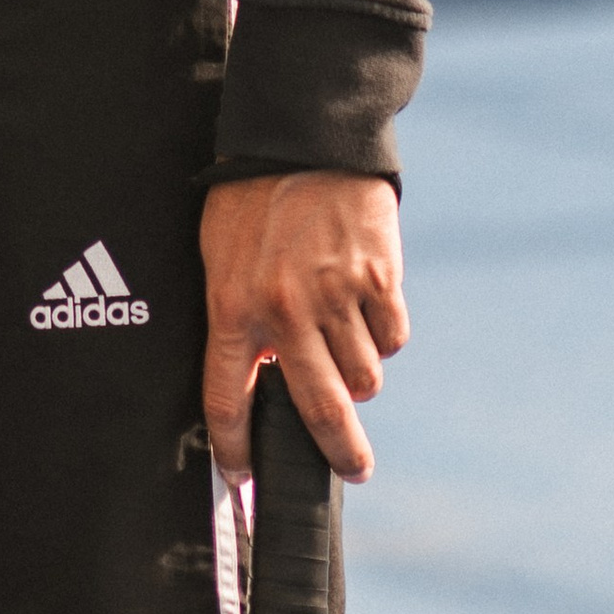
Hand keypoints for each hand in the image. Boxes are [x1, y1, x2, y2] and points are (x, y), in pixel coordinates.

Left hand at [201, 170, 408, 484]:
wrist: (305, 136)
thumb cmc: (252, 197)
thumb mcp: (220, 256)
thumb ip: (237, 316)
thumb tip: (262, 373)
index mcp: (233, 307)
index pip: (227, 400)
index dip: (233, 449)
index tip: (242, 477)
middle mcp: (285, 311)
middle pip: (319, 411)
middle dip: (340, 453)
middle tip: (353, 469)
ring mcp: (336, 296)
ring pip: (364, 378)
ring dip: (360, 375)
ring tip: (348, 343)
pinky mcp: (379, 279)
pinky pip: (392, 339)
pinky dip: (385, 336)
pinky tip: (369, 306)